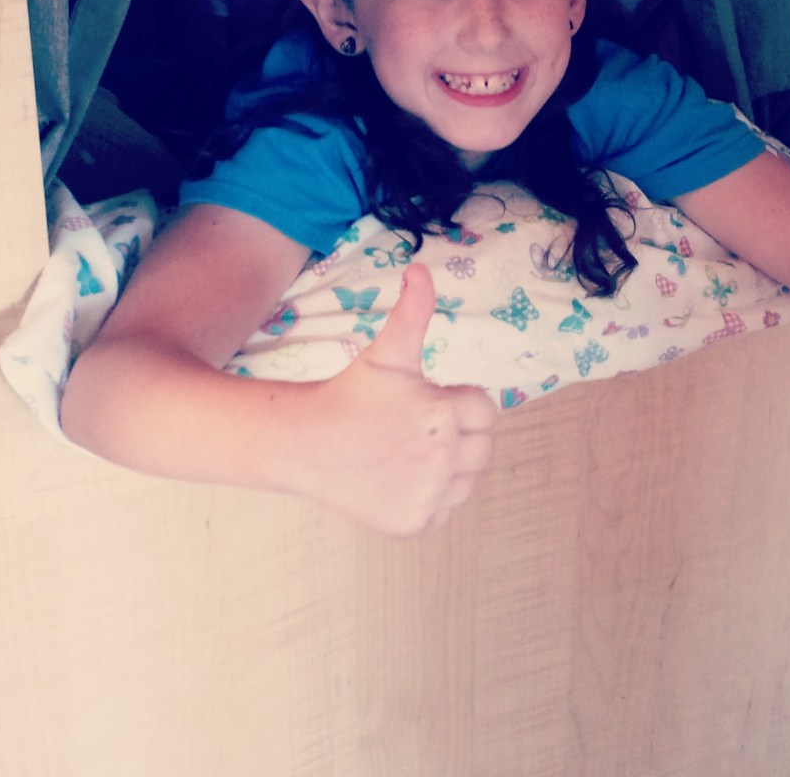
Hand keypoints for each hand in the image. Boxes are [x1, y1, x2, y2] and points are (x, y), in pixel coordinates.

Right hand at [298, 265, 497, 534]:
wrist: (305, 445)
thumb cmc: (351, 393)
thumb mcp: (387, 352)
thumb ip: (412, 311)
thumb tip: (420, 268)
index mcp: (445, 412)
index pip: (484, 409)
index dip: (456, 402)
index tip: (423, 402)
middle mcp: (444, 457)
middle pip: (482, 447)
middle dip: (457, 433)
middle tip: (414, 427)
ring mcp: (431, 494)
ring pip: (466, 479)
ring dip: (448, 467)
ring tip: (406, 451)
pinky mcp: (416, 522)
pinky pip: (445, 508)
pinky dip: (429, 497)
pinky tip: (398, 478)